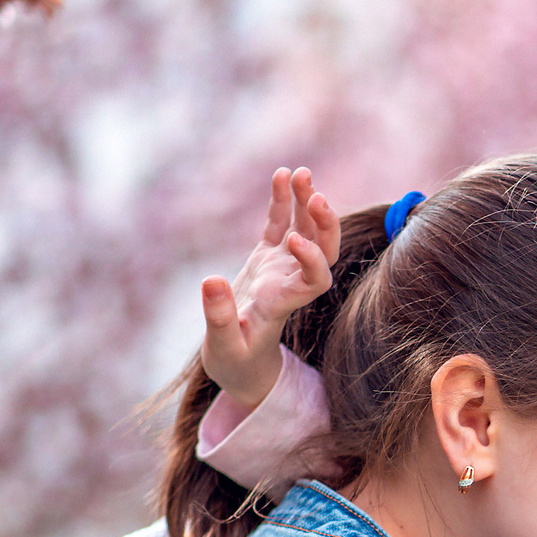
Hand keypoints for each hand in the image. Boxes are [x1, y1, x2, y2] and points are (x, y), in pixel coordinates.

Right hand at [201, 167, 338, 408]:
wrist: (241, 365)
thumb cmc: (234, 363)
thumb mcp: (222, 347)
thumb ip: (219, 317)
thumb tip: (211, 281)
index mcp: (285, 305)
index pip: (316, 281)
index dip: (313, 259)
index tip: (295, 241)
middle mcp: (291, 283)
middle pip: (324, 250)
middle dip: (324, 223)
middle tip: (316, 194)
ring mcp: (282, 268)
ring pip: (305, 230)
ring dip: (307, 202)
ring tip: (300, 172)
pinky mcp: (268, 259)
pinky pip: (280, 225)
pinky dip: (283, 201)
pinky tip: (281, 174)